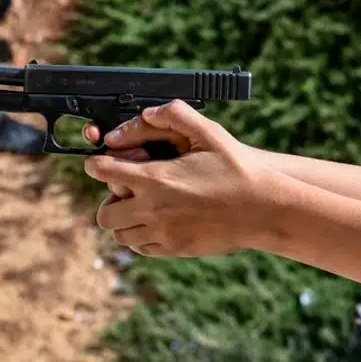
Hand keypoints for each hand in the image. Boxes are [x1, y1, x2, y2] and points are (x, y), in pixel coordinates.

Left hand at [82, 100, 272, 256]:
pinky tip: (157, 223)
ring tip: (141, 209)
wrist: (264, 208)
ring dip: (124, 221)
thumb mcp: (210, 134)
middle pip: (105, 213)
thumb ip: (176, 116)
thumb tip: (149, 112)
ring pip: (120, 235)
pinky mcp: (174, 249)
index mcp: (156, 178)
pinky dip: (141, 236)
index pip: (104, 171)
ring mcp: (162, 233)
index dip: (96, 164)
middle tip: (125, 191)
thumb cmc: (238, 169)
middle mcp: (153, 209)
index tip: (99, 163)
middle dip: (109, 199)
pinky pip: (141, 248)